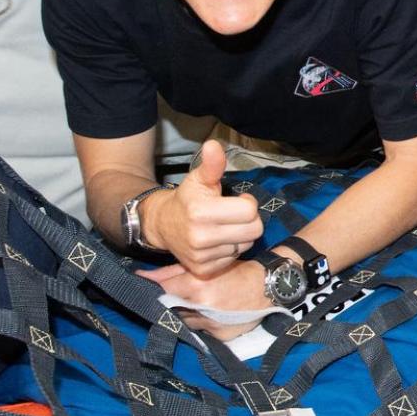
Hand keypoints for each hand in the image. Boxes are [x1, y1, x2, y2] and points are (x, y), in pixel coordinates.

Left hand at [139, 261, 269, 340]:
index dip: (154, 288)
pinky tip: (211, 315)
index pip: (162, 290)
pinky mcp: (219, 336)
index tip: (143, 286)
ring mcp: (210, 324)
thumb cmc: (238, 271)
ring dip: (185, 314)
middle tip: (177, 296)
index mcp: (196, 286)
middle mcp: (201, 307)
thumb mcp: (207, 266)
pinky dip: (201, 324)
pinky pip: (200, 332)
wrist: (269, 287)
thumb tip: (143, 276)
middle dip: (170, 302)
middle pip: (170, 309)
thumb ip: (173, 271)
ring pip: (183, 322)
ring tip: (198, 304)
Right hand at [147, 140, 260, 276]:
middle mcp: (201, 237)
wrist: (163, 224)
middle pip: (254, 231)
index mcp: (201, 212)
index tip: (236, 201)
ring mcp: (201, 257)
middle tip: (233, 215)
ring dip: (240, 236)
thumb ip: (211, 165)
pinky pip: (233, 259)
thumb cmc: (188, 199)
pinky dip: (230, 250)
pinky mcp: (203, 271)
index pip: (250, 211)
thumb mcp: (199, 179)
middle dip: (248, 220)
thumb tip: (214, 145)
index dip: (246, 203)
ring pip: (245, 245)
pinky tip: (217, 242)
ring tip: (223, 228)